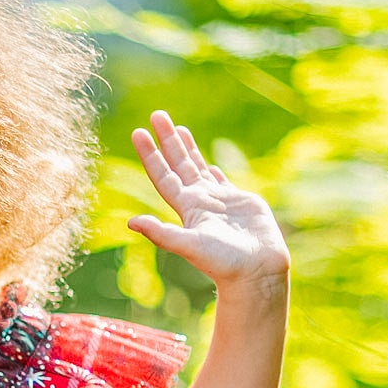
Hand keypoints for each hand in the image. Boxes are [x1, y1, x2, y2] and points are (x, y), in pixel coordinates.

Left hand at [128, 110, 288, 287]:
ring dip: (187, 149)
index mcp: (185, 208)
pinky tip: (208, 165)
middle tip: (157, 114)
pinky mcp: (239, 204)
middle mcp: (198, 202)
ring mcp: (218, 202)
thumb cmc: (224, 262)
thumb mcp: (189, 245)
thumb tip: (130, 222)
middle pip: (178, 164)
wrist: (257, 272)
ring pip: (199, 168)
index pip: (162, 175)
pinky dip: (213, 171)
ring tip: (178, 129)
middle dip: (167, 140)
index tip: (139, 132)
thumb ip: (161, 233)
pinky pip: (222, 182)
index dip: (150, 154)